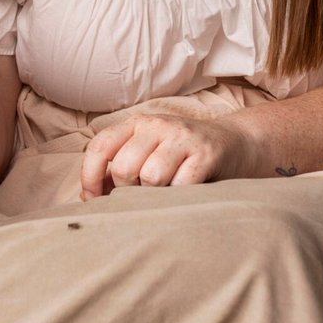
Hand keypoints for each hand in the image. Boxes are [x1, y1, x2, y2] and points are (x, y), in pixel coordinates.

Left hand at [80, 114, 243, 200]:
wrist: (235, 143)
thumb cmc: (182, 155)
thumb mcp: (148, 152)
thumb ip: (119, 169)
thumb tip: (87, 196)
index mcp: (136, 123)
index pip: (99, 147)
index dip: (90, 177)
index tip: (93, 199)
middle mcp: (156, 125)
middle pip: (124, 168)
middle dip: (127, 191)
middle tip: (142, 194)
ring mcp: (182, 138)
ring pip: (151, 177)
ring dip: (155, 195)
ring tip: (165, 191)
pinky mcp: (205, 154)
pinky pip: (180, 186)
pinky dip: (178, 197)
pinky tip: (185, 192)